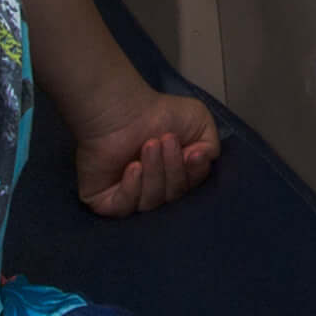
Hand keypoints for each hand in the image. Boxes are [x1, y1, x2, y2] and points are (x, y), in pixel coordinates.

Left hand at [72, 87, 219, 218]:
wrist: (121, 107)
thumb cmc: (157, 111)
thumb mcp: (199, 121)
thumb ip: (211, 145)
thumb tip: (203, 162)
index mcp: (173, 173)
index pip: (189, 186)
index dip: (194, 173)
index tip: (194, 153)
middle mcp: (152, 186)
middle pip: (172, 196)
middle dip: (172, 169)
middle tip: (165, 140)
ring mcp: (128, 195)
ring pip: (150, 202)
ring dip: (154, 174)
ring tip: (148, 146)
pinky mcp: (104, 200)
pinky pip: (124, 208)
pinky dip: (132, 189)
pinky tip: (133, 167)